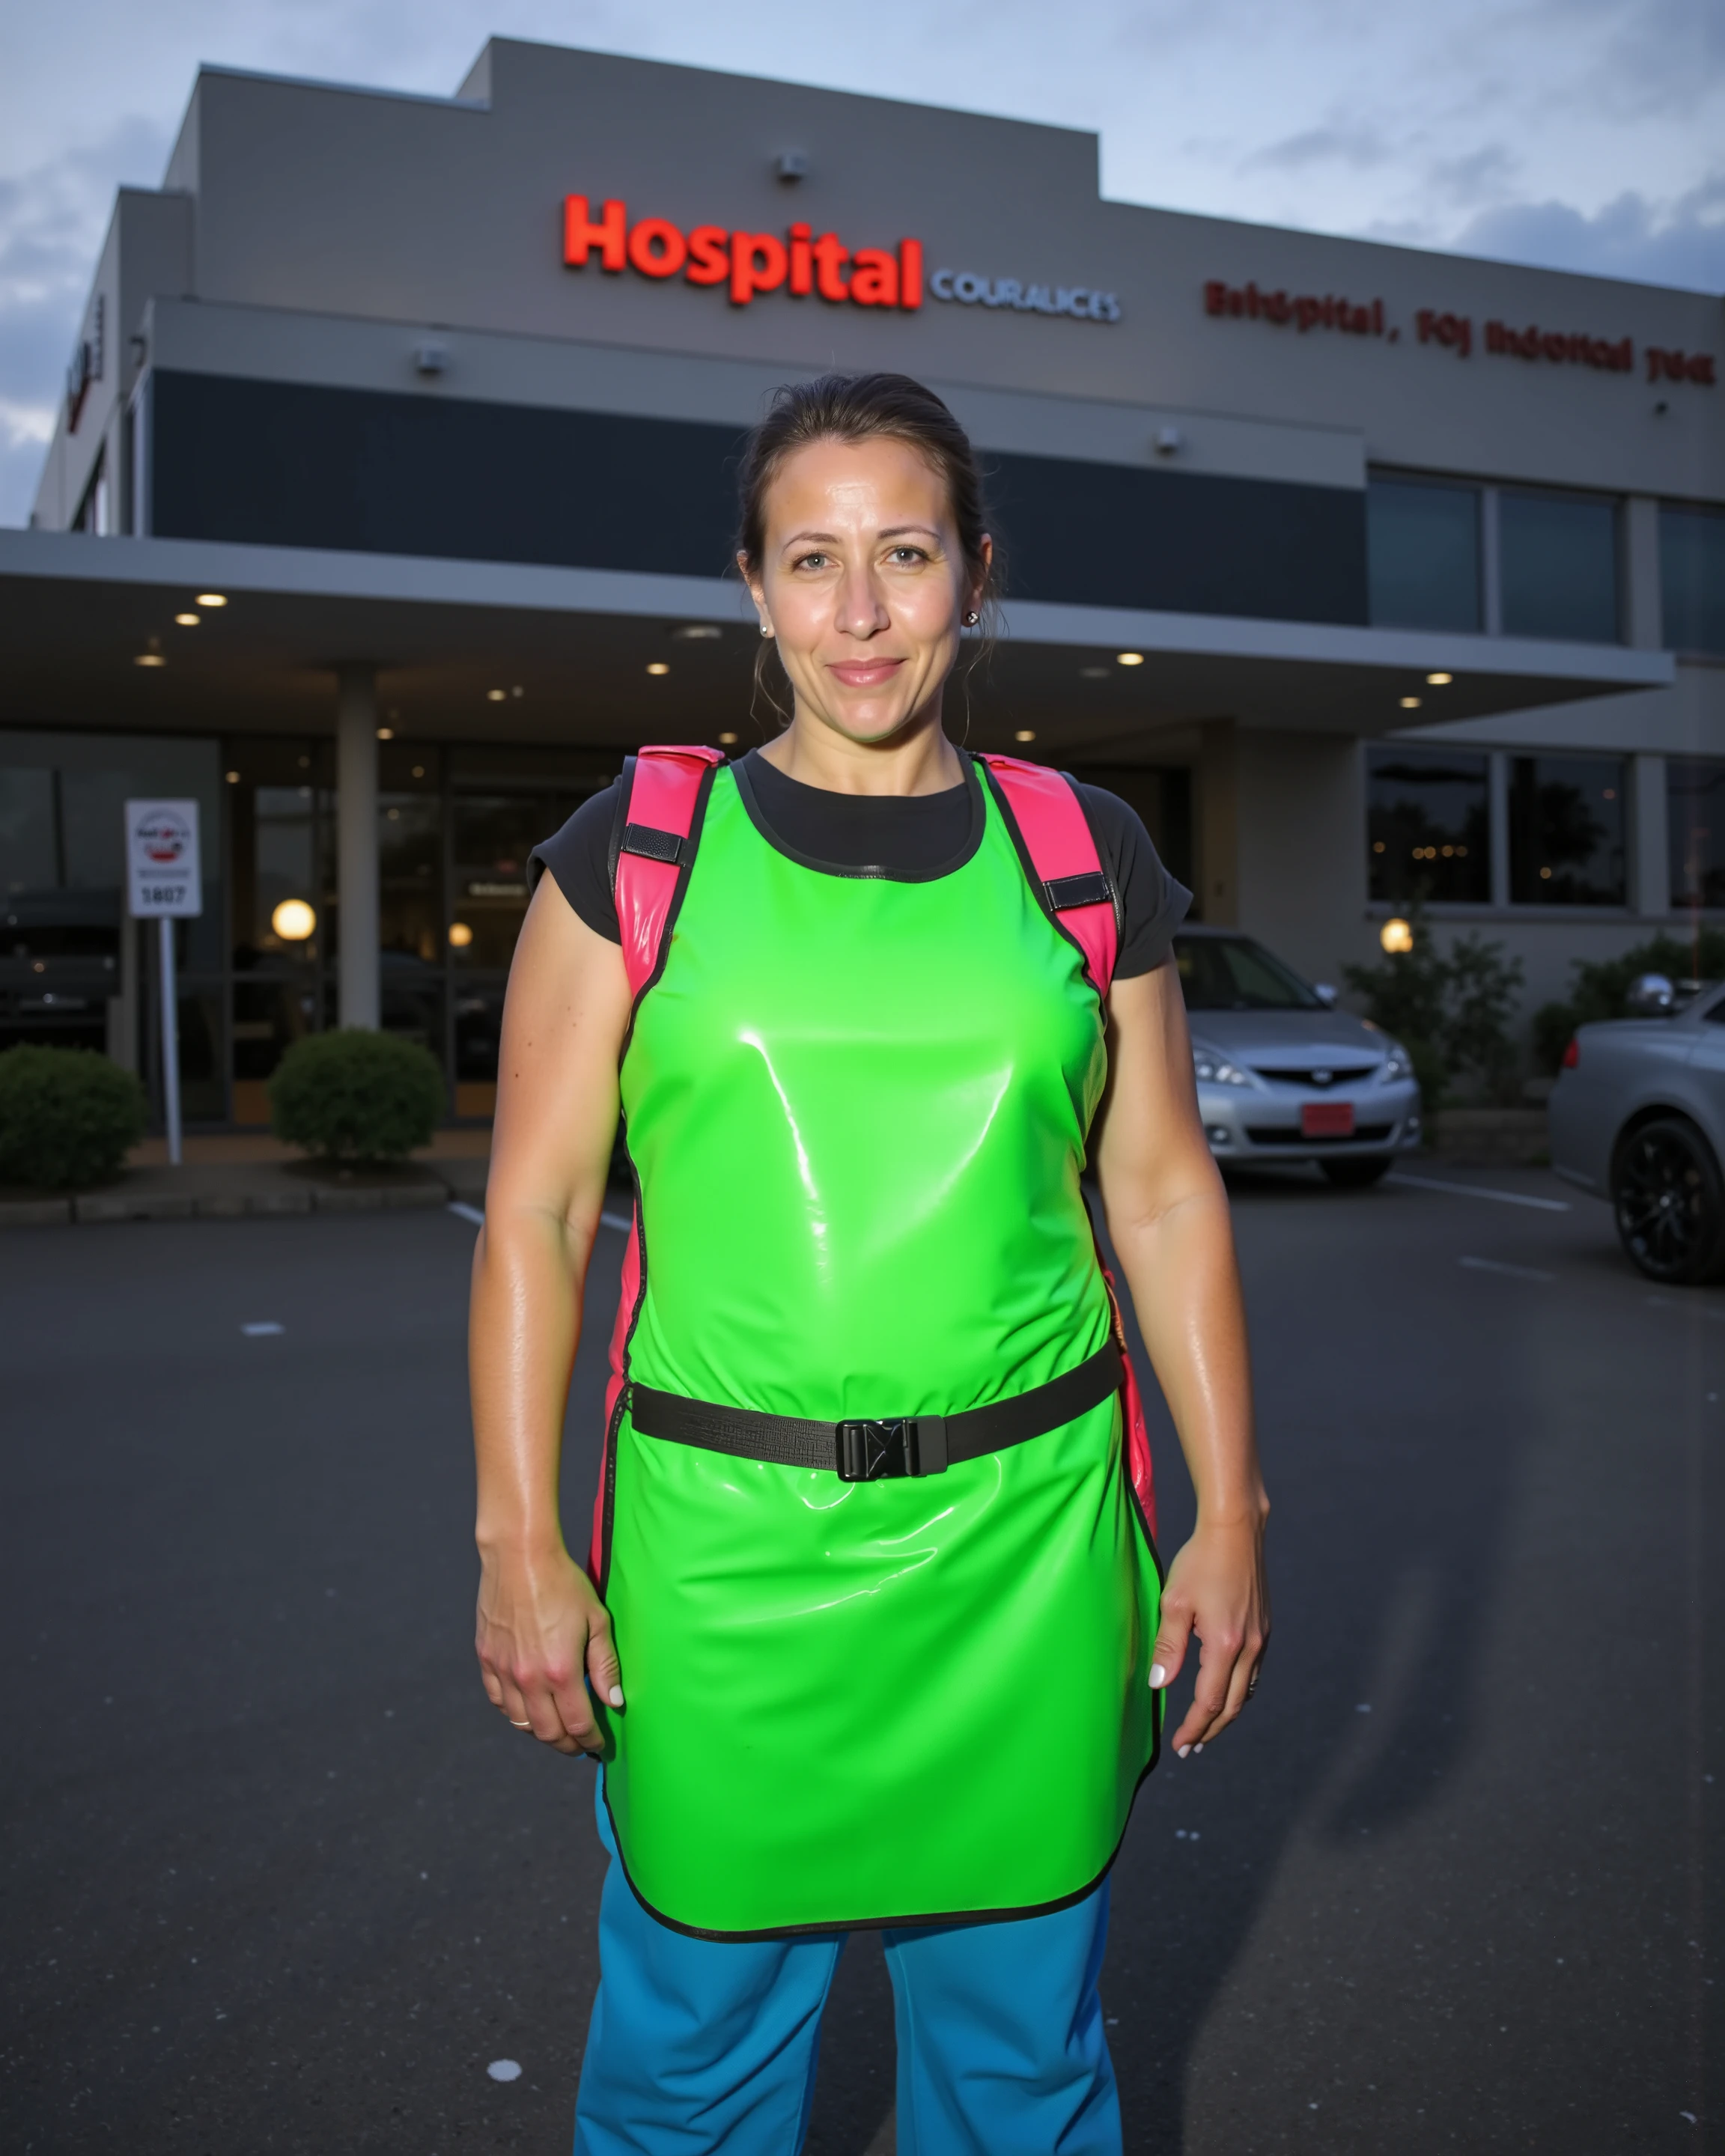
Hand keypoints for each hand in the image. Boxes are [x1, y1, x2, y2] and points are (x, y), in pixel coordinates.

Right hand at [475, 1544, 622, 1756]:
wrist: (519, 1556)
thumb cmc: (563, 1583)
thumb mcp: (596, 1620)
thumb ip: (606, 1664)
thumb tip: (614, 1701)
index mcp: (561, 1671)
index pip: (578, 1725)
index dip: (591, 1741)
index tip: (599, 1744)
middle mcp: (529, 1678)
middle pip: (548, 1732)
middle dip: (567, 1745)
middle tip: (580, 1745)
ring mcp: (504, 1670)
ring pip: (521, 1723)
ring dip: (541, 1733)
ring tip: (557, 1729)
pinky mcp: (487, 1659)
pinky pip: (499, 1701)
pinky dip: (515, 1712)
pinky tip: (528, 1708)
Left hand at [1148, 1515, 1269, 1756]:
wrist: (1235, 1531)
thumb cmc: (1200, 1561)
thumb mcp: (1174, 1603)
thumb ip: (1168, 1646)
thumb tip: (1159, 1684)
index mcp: (1225, 1645)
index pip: (1209, 1702)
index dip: (1195, 1727)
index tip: (1180, 1745)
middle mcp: (1250, 1647)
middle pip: (1233, 1705)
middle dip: (1211, 1730)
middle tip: (1191, 1747)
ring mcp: (1261, 1638)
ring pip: (1246, 1691)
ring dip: (1226, 1713)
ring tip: (1207, 1727)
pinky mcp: (1264, 1628)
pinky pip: (1253, 1672)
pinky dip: (1238, 1690)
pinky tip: (1224, 1690)